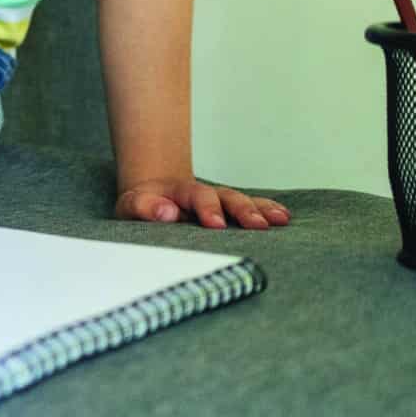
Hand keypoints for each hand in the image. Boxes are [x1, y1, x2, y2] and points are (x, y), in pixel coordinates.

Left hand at [116, 177, 291, 230]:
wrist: (153, 195)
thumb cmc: (143, 205)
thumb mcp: (132, 205)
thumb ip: (144, 207)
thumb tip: (167, 212)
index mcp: (177, 191)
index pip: (194, 196)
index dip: (206, 208)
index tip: (216, 224)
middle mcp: (202, 193)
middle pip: (224, 196)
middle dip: (239, 210)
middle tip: (254, 225)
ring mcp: (218, 201)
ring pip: (240, 201)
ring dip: (259, 210)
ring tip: (278, 220)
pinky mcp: (228, 209)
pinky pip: (251, 206)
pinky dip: (267, 210)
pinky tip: (283, 216)